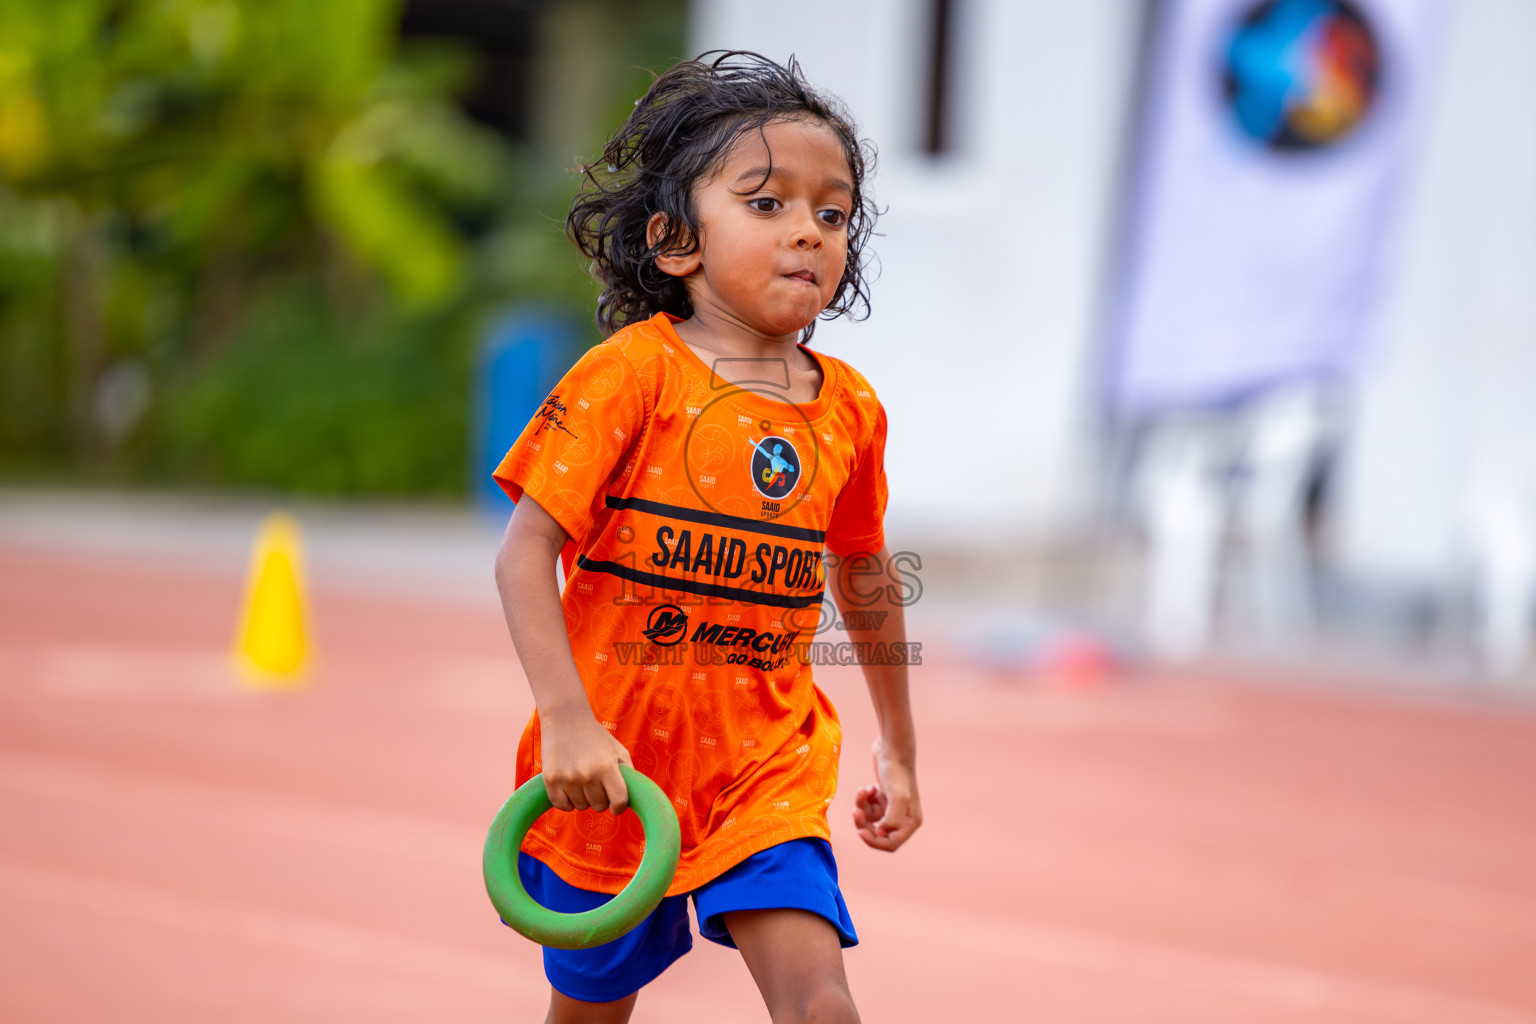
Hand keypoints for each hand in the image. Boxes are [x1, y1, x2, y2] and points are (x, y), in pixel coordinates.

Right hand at [538, 707, 631, 814]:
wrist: (565, 718)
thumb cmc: (596, 736)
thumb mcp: (618, 750)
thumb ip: (629, 773)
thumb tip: (633, 798)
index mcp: (607, 767)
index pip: (619, 801)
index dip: (619, 807)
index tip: (616, 805)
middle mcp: (588, 774)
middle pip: (599, 806)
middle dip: (600, 798)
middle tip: (596, 782)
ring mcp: (568, 778)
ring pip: (580, 806)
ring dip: (583, 798)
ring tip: (581, 778)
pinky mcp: (550, 779)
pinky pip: (562, 805)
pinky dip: (566, 802)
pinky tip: (569, 788)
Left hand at [852, 737, 920, 851]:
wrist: (892, 748)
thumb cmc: (896, 771)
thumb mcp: (897, 797)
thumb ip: (892, 820)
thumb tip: (882, 834)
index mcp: (911, 822)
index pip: (890, 844)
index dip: (874, 841)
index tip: (860, 832)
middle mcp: (903, 817)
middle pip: (877, 833)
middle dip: (864, 823)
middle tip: (855, 811)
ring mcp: (892, 807)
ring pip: (870, 819)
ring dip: (863, 806)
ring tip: (863, 791)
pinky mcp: (883, 798)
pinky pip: (868, 807)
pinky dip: (864, 799)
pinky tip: (867, 788)